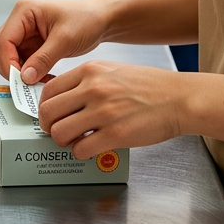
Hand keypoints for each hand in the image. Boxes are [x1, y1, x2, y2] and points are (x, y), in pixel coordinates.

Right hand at [0, 0, 110, 82]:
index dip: (8, 62)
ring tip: (39, 83)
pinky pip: (21, 62)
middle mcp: (19, 21)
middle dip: (10, 69)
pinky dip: (28, 73)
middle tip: (26, 85)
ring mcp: (23, 33)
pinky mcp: (31, 44)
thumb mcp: (65, 39)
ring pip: (8, 57)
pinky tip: (44, 79)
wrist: (102, 19)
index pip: (3, 41)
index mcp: (23, 12)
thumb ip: (43, 59)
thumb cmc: (86, 20)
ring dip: (19, 73)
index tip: (21, 81)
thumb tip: (24, 78)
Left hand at [38, 61, 184, 158]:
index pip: (48, 90)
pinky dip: (80, 153)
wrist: (180, 98)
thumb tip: (62, 99)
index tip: (49, 115)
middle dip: (47, 126)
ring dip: (62, 141)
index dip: (43, 107)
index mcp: (89, 71)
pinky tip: (89, 149)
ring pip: (60, 132)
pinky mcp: (116, 134)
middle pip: (48, 112)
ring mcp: (104, 112)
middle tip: (55, 131)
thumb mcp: (111, 71)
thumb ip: (85, 81)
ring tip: (72, 141)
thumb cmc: (148, 86)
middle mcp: (92, 89)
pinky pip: (81, 149)